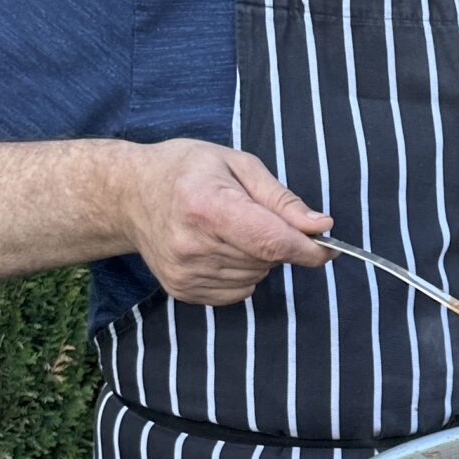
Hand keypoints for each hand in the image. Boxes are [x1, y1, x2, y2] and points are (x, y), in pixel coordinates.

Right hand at [122, 140, 332, 304]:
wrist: (129, 195)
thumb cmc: (187, 170)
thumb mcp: (238, 165)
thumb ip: (281, 200)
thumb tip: (321, 226)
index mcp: (207, 206)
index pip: (272, 240)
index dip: (308, 249)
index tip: (328, 248)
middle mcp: (192, 244)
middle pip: (267, 259)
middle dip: (277, 242)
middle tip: (253, 215)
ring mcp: (184, 272)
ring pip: (256, 278)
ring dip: (258, 258)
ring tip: (230, 229)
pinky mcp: (181, 290)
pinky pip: (238, 292)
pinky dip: (241, 273)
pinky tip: (219, 248)